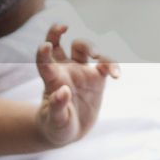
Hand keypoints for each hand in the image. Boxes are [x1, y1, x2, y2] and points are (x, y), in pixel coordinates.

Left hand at [35, 24, 118, 145]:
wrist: (70, 130)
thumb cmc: (56, 126)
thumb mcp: (54, 121)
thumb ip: (57, 107)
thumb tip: (63, 91)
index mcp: (51, 80)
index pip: (44, 61)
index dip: (43, 52)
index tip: (45, 46)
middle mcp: (64, 70)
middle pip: (57, 43)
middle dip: (58, 32)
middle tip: (65, 29)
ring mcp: (80, 71)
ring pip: (82, 48)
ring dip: (90, 46)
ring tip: (97, 56)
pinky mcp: (97, 78)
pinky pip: (106, 65)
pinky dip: (112, 65)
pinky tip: (116, 75)